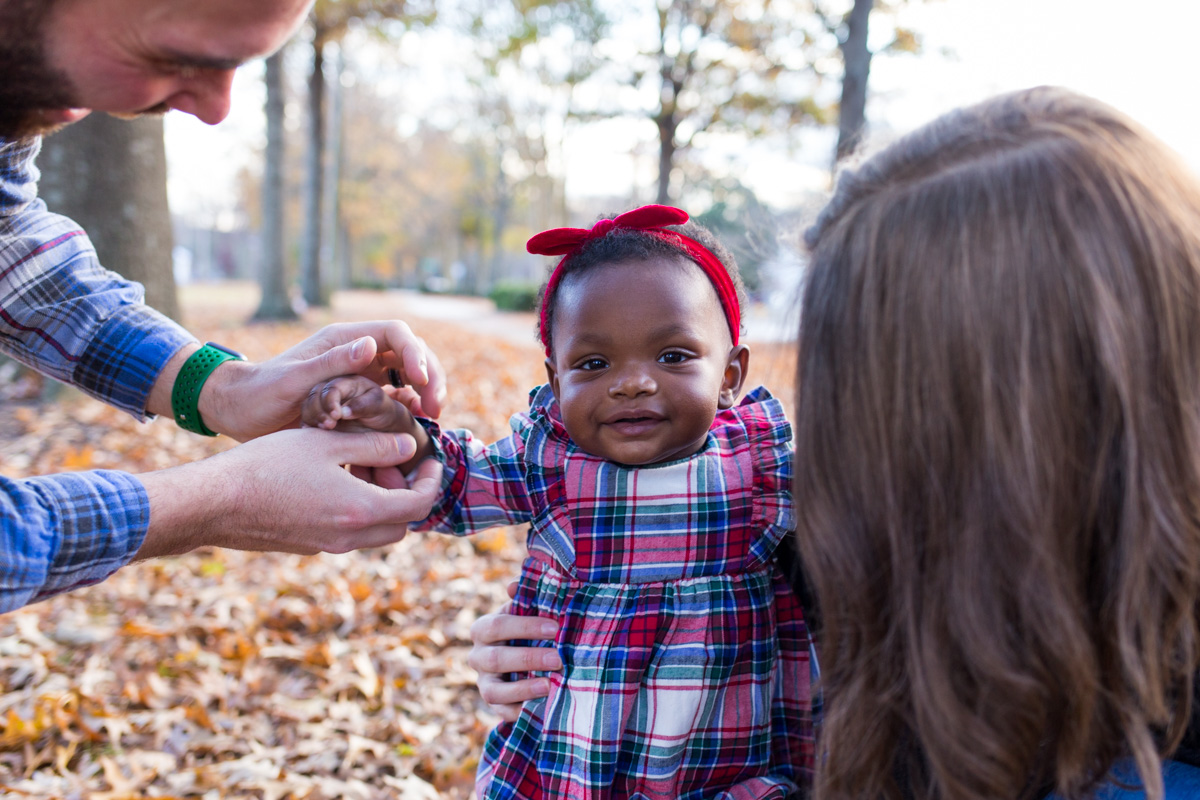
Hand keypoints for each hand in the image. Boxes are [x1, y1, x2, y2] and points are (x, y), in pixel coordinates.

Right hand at [136, 426, 443, 557]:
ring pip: (375, 532)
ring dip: (381, 502)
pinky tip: (334, 479)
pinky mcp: (307, 545)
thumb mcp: (326, 444)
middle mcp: (348, 538)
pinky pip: (348, 532)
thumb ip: (374, 446)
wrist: (214, 502)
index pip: (418, 505)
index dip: (431, 480)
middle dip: (408, 494)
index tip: (428, 458)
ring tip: (361, 465)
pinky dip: (356, 509)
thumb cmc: (268, 466)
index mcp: (360, 512)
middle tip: (394, 462)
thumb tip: (407, 446)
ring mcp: (326, 545)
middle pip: (401, 525)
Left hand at [193, 321, 446, 440]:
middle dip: (429, 375)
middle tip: (435, 407)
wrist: (239, 413)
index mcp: (344, 340)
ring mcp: (361, 375)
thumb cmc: (259, 393)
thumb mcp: (294, 379)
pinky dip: (409, 408)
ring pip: (407, 375)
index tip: (420, 382)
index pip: (395, 333)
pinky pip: (394, 398)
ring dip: (425, 392)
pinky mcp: (360, 399)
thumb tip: (372, 345)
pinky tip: (414, 424)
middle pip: (410, 353)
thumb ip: (331, 363)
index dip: (415, 353)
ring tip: (431, 417)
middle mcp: (358, 354)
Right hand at [468, 585, 561, 721]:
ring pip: (494, 690)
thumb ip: (524, 597)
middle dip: (528, 658)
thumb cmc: (527, 629)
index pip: (497, 626)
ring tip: (549, 686)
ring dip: (522, 688)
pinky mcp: (494, 706)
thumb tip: (514, 585)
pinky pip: (502, 712)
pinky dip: (520, 711)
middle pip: (496, 659)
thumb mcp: (525, 611)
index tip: (555, 627)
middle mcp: (478, 657)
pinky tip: (541, 706)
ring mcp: (483, 683)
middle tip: (558, 658)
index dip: (525, 626)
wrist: (522, 661)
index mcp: (483, 629)